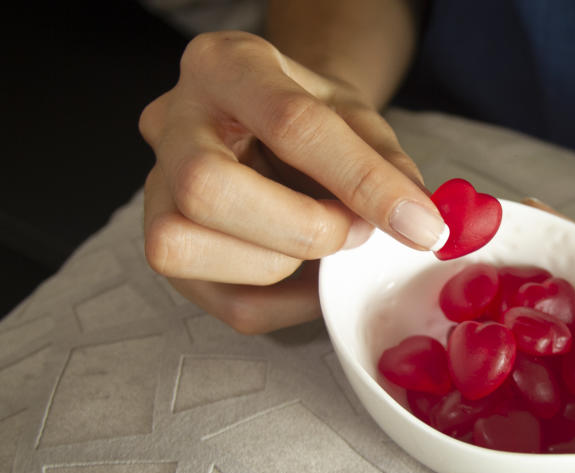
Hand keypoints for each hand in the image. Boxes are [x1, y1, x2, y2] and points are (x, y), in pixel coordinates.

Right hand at [139, 31, 445, 332]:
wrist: (267, 120)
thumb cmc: (310, 115)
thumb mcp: (356, 117)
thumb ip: (386, 165)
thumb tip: (419, 225)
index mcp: (226, 66)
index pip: (290, 123)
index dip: (362, 181)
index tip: (418, 223)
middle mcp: (171, 122)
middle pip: (205, 187)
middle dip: (301, 229)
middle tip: (356, 232)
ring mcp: (154, 187)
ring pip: (183, 247)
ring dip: (280, 267)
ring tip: (330, 247)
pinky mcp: (166, 245)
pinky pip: (222, 302)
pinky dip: (285, 304)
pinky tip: (315, 277)